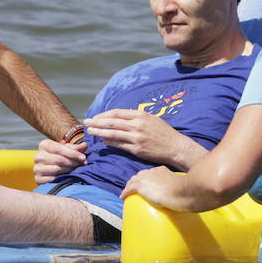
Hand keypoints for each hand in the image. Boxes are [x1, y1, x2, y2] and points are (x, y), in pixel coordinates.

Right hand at [34, 137, 86, 184]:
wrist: (48, 169)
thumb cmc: (59, 156)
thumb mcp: (67, 150)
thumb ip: (76, 148)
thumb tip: (85, 145)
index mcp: (44, 145)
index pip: (59, 149)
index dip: (72, 153)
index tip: (83, 158)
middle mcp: (38, 156)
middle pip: (58, 159)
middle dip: (73, 162)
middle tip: (83, 165)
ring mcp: (37, 168)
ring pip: (57, 169)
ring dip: (69, 170)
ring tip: (77, 170)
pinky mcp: (38, 179)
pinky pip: (52, 179)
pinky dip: (62, 178)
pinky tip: (69, 177)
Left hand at [84, 109, 202, 169]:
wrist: (175, 147)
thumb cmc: (164, 133)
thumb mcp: (152, 119)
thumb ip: (136, 117)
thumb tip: (119, 119)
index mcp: (141, 115)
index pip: (117, 113)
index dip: (104, 115)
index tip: (96, 117)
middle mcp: (138, 125)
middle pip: (112, 122)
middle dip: (97, 122)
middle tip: (86, 122)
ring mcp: (137, 137)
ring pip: (113, 134)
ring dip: (99, 132)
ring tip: (90, 132)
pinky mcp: (137, 149)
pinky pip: (120, 145)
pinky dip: (110, 143)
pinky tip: (103, 142)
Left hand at [121, 165, 179, 206]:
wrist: (183, 191)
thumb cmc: (186, 192)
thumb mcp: (181, 187)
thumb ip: (178, 188)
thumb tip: (183, 196)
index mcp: (161, 170)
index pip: (150, 173)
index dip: (146, 178)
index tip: (146, 183)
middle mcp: (152, 172)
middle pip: (140, 175)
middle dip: (135, 180)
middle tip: (133, 187)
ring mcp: (145, 178)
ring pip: (132, 181)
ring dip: (129, 186)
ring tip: (126, 192)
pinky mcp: (141, 186)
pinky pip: (129, 189)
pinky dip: (125, 192)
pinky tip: (123, 197)